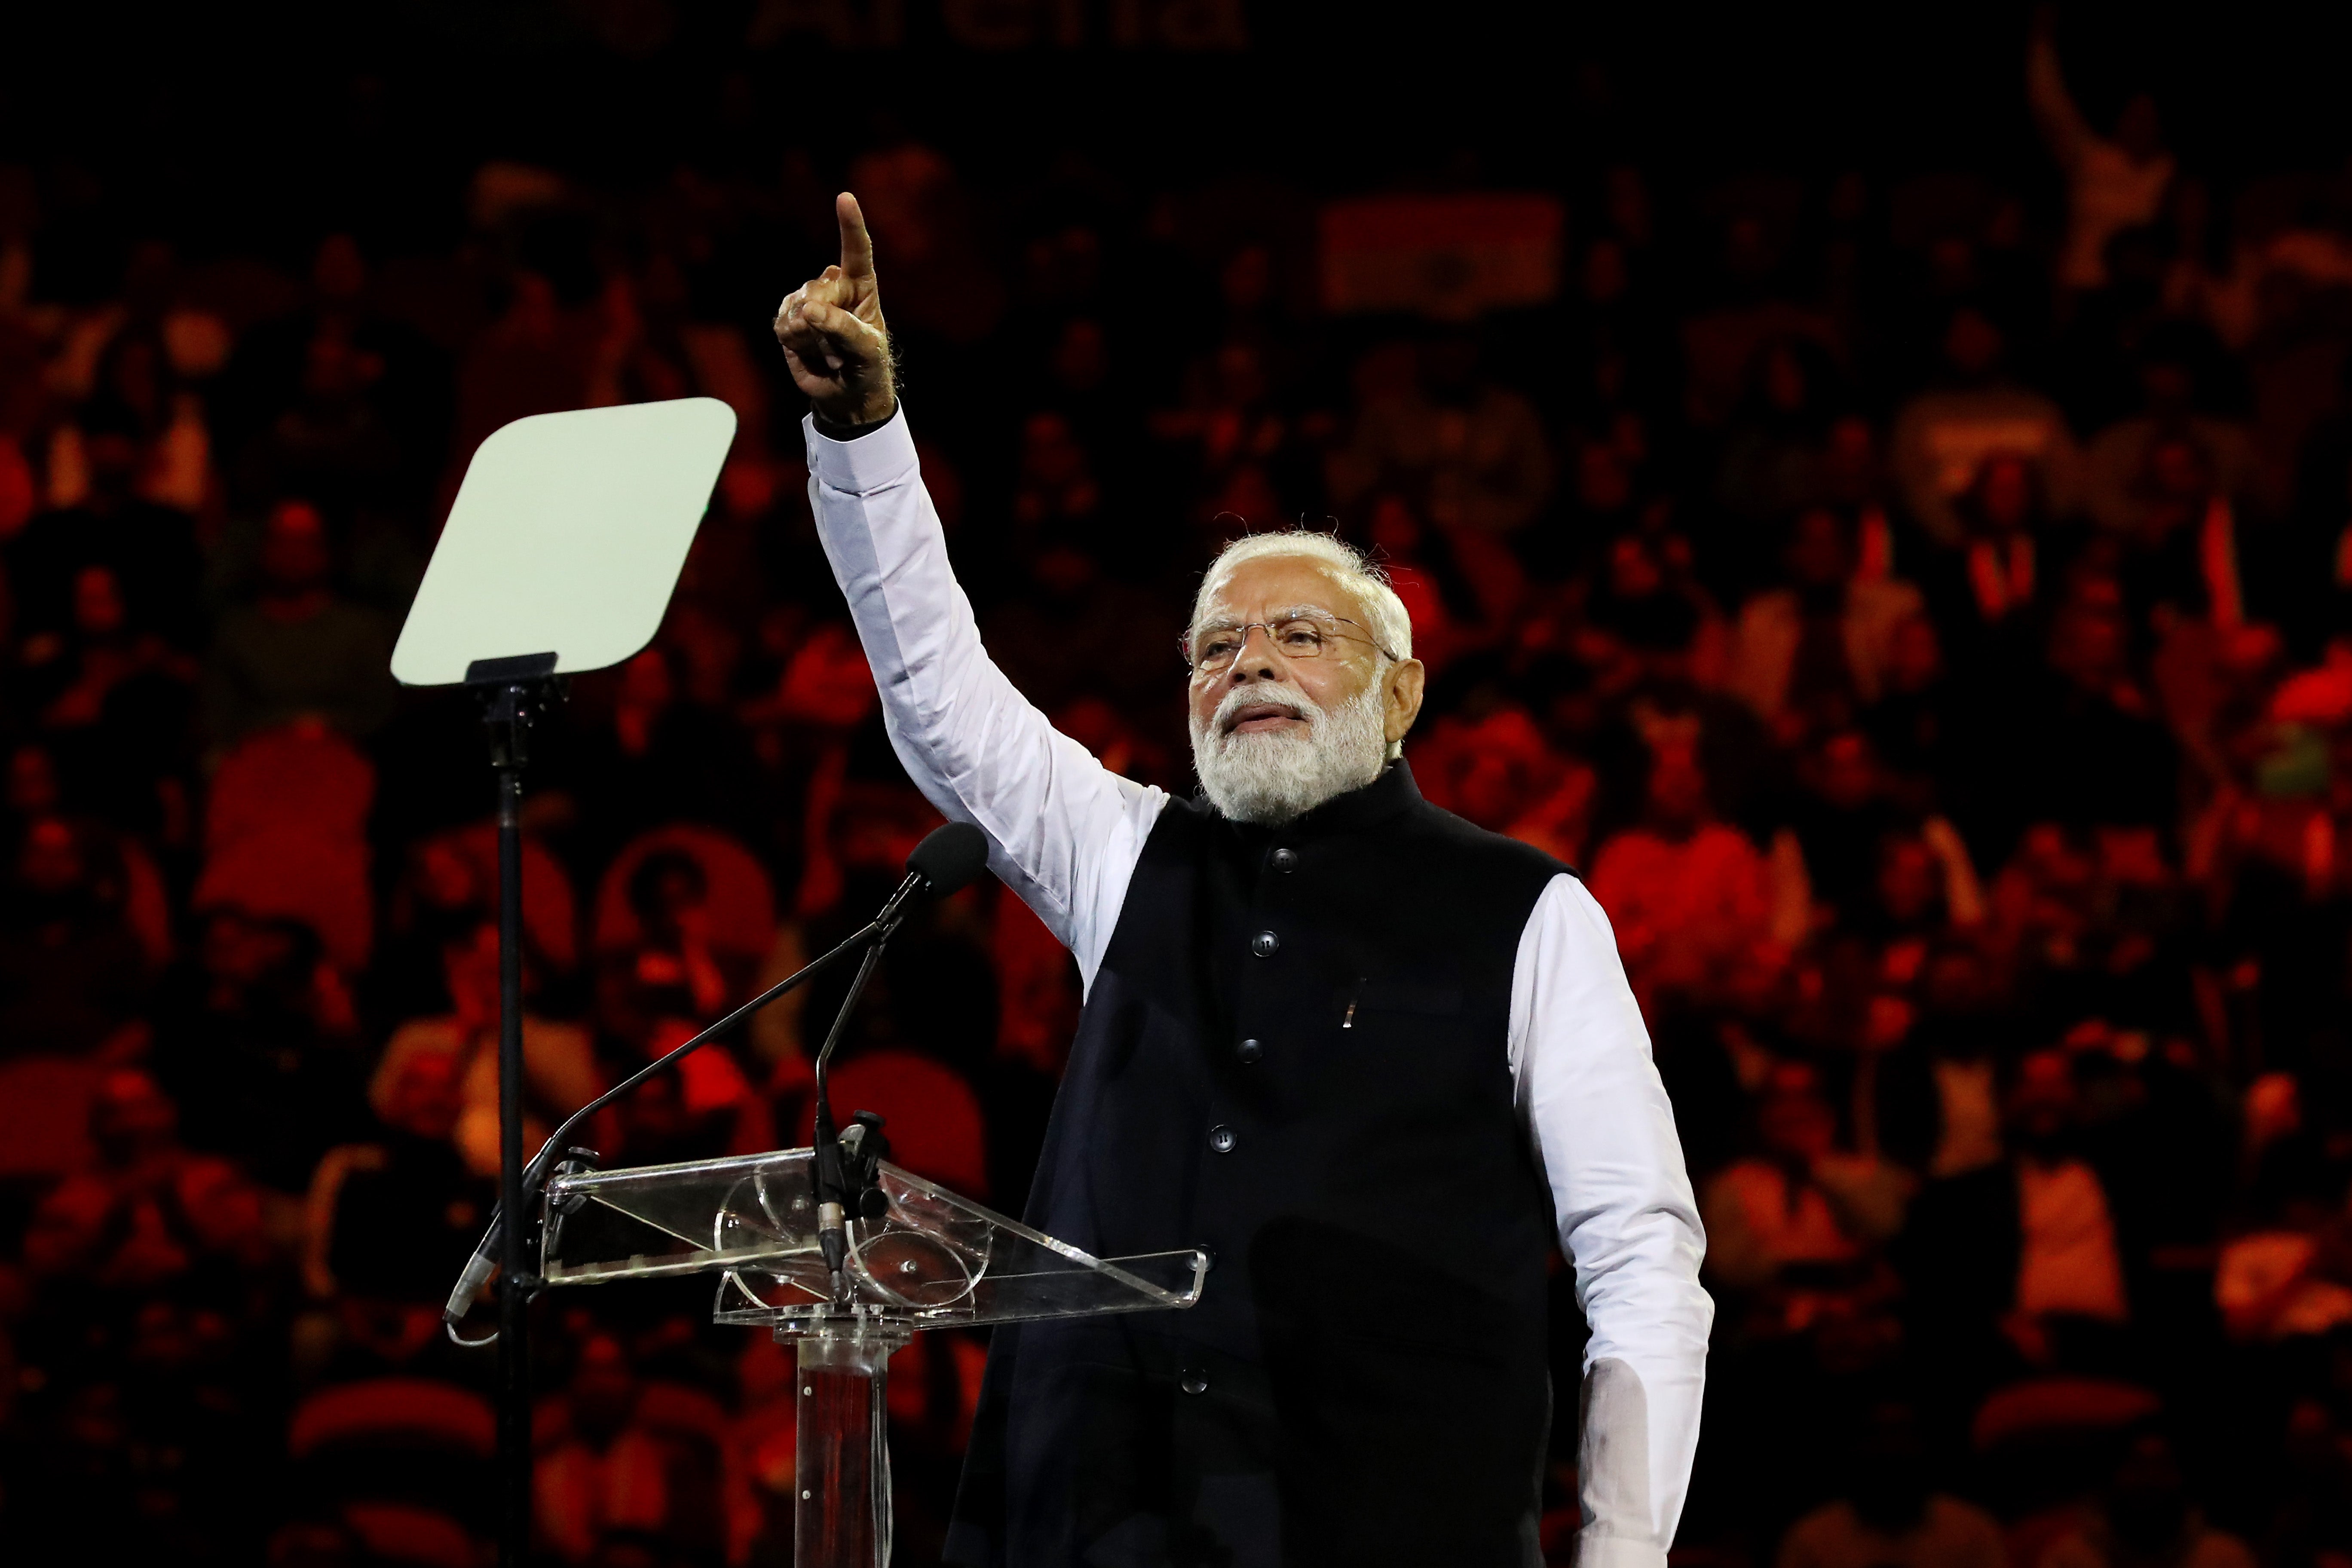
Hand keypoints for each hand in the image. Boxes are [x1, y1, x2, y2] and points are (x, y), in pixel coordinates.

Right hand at [774, 192, 895, 427]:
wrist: (846, 397)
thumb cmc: (866, 368)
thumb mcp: (866, 351)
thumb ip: (842, 328)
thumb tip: (809, 309)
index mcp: (861, 286)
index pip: (856, 251)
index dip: (850, 224)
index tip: (844, 197)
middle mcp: (832, 288)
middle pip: (817, 289)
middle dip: (823, 321)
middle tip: (839, 349)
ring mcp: (807, 301)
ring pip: (797, 307)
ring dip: (810, 337)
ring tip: (828, 352)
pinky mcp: (787, 319)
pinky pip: (782, 323)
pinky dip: (795, 342)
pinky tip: (809, 351)